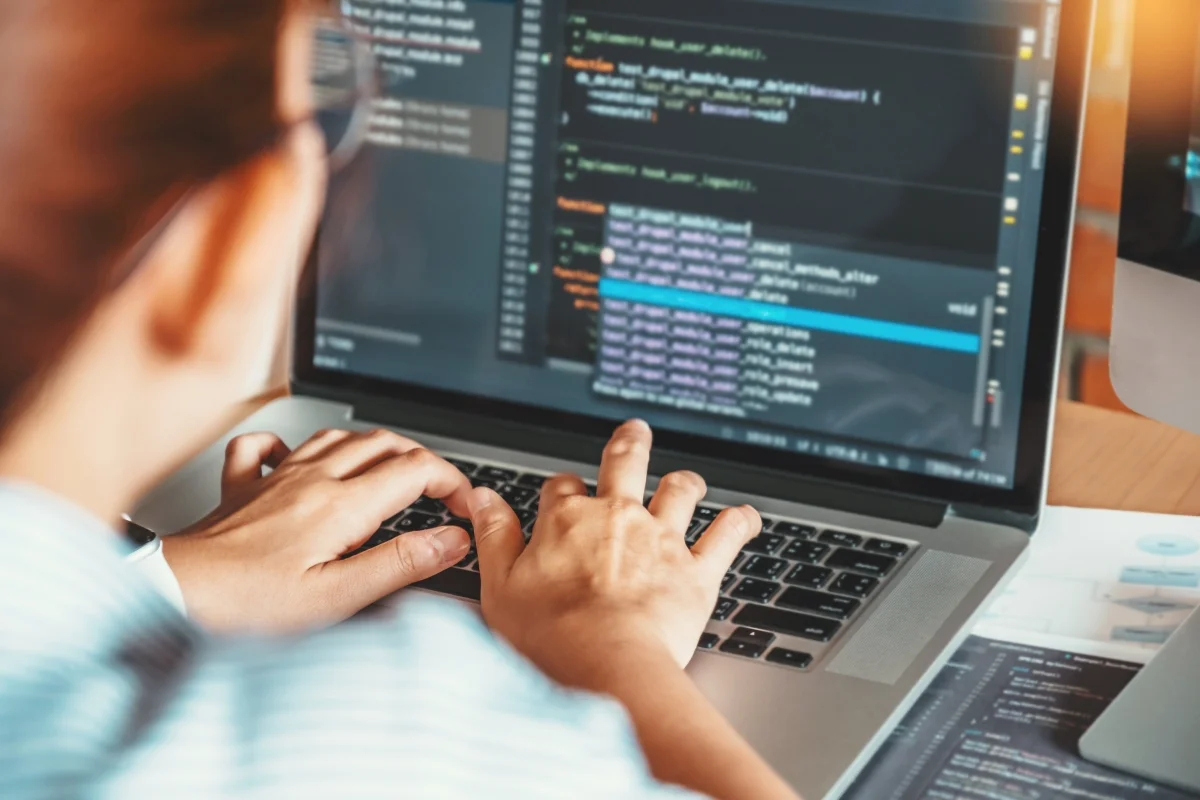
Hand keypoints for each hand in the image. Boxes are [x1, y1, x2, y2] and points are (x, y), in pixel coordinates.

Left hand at [162, 428, 471, 632]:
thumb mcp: (337, 597)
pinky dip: (294, 446)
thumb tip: (451, 539)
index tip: (464, 508)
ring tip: (392, 472)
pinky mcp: (243, 489)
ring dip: (374, 448)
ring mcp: (276, 479)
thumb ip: (400, 563)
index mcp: (340, 505)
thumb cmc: (247, 606)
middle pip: (384, 443)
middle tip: (439, 492)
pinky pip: (269, 446)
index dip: (451, 482)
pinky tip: (299, 460)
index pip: (415, 469)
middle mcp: (311, 480)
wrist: (173, 597)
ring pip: (338, 437)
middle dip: (422, 460)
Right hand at [469, 419, 761, 675]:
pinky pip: (726, 535)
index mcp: (568, 520)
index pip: (563, 487)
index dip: (563, 492)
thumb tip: (484, 498)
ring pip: (680, 490)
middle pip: (625, 464)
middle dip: (629, 444)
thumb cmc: (550, 637)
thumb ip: (495, 536)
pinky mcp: (698, 571)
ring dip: (685, 481)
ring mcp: (662, 540)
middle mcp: (618, 518)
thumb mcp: (501, 586)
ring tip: (688, 479)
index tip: (563, 500)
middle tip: (634, 431)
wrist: (608, 666)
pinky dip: (740, 522)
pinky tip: (748, 517)